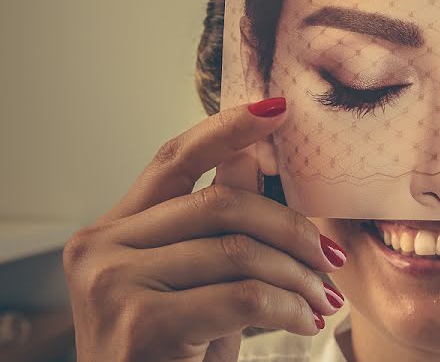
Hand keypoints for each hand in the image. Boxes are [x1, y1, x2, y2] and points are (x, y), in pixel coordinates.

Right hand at [63, 98, 346, 361]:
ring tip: (324, 300)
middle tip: (331, 257)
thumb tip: (250, 156)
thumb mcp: (196, 284)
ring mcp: (113, 284)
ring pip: (238, 250)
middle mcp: (100, 249)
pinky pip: (244, 295)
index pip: (173, 160)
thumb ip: (214, 225)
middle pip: (219, 203)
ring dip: (299, 276)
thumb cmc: (171, 356)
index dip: (227, 129)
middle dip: (290, 228)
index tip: (277, 108)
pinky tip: (305, 322)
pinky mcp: (140, 323)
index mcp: (112, 231)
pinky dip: (290, 307)